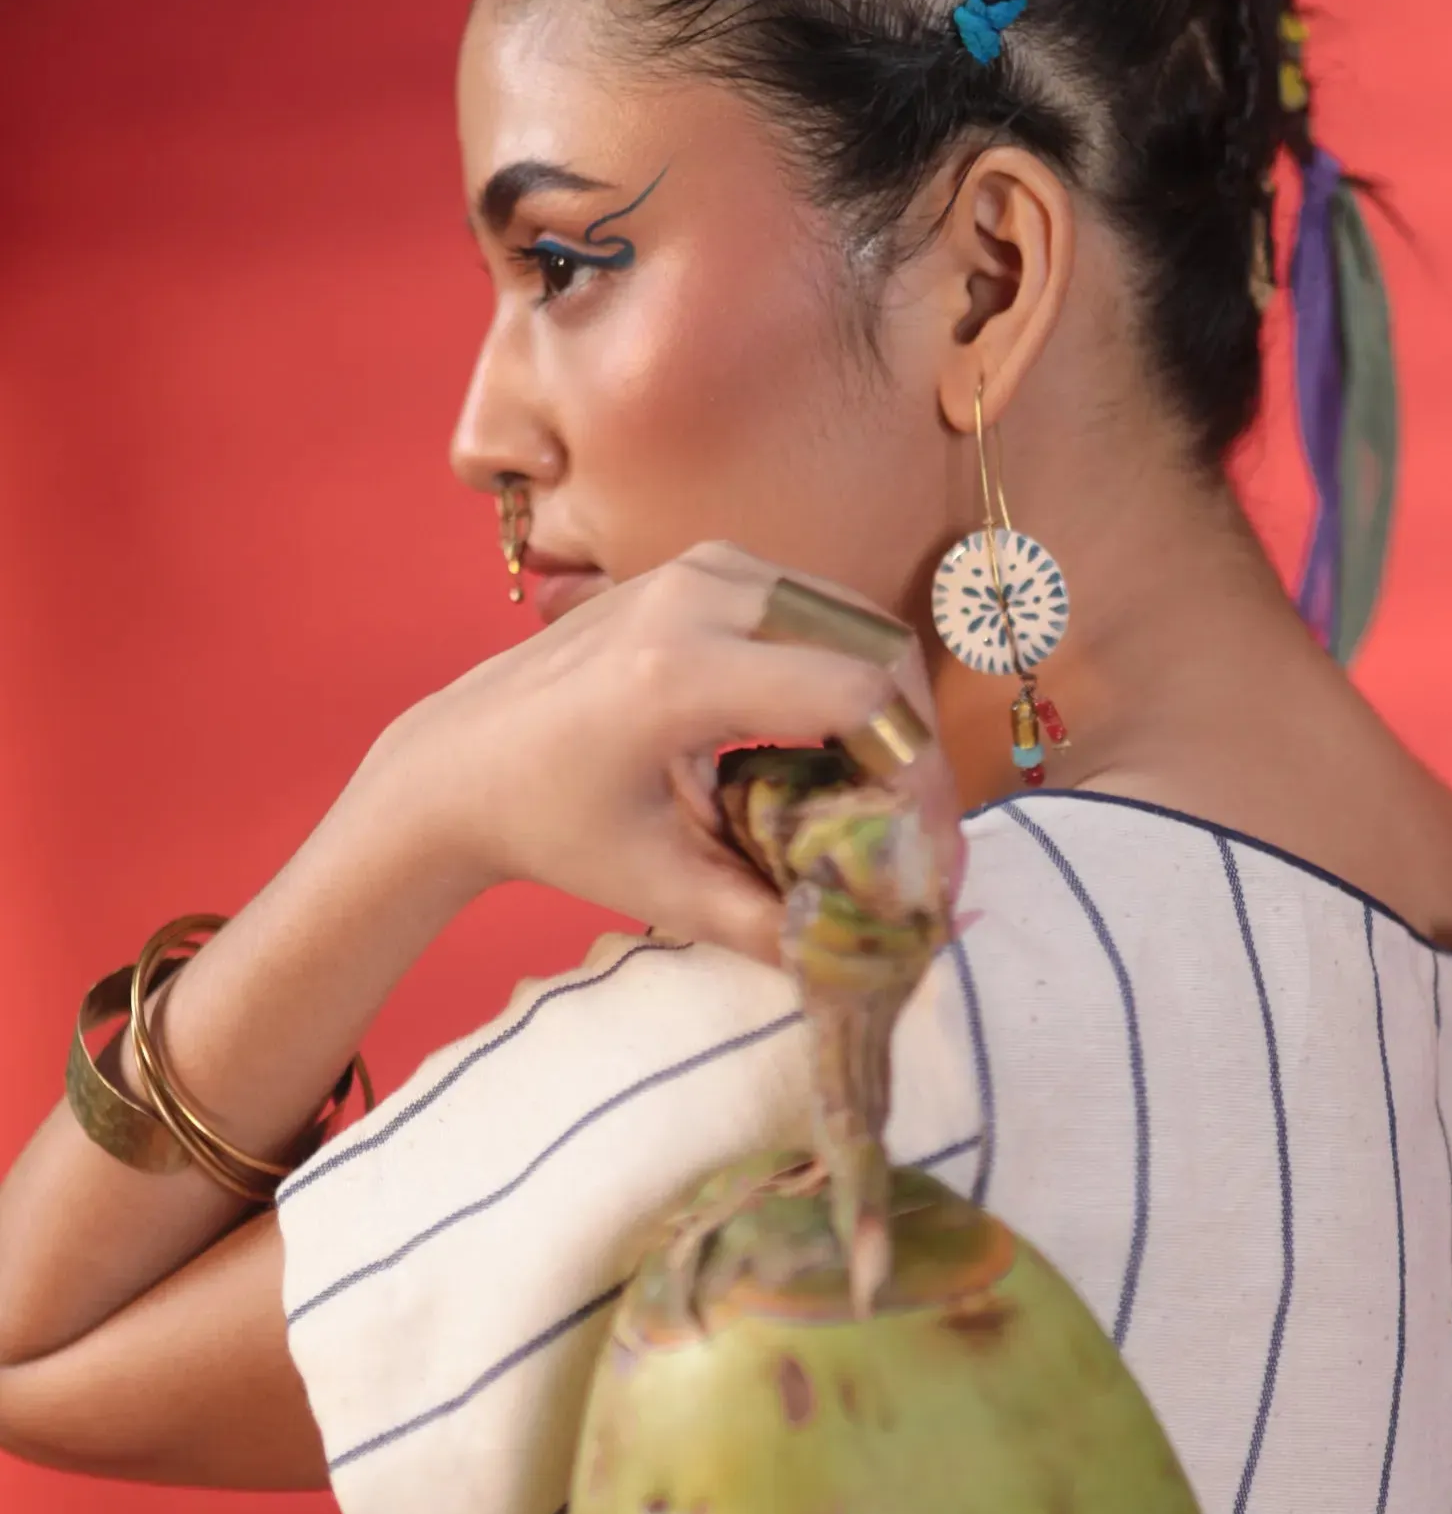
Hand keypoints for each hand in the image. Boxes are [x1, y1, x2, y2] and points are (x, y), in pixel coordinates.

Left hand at [366, 542, 958, 961]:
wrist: (458, 761)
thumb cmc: (551, 828)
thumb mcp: (662, 888)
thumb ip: (775, 922)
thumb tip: (881, 948)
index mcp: (676, 674)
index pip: (860, 699)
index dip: (920, 779)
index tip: (932, 852)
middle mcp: (696, 596)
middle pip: (877, 649)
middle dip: (918, 743)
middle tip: (925, 828)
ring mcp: (703, 568)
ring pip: (857, 624)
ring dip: (889, 707)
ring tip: (884, 793)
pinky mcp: (707, 565)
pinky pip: (817, 611)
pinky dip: (847, 673)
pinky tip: (832, 746)